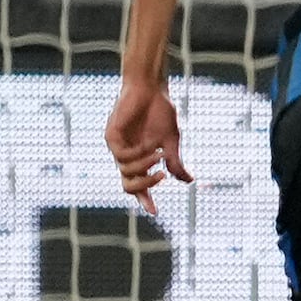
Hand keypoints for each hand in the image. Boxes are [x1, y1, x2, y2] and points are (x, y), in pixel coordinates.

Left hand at [104, 75, 190, 199]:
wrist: (151, 88)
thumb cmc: (160, 111)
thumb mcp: (172, 140)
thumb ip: (175, 161)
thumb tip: (188, 181)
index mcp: (139, 159)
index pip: (138, 185)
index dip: (145, 200)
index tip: (155, 212)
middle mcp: (126, 156)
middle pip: (128, 185)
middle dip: (145, 187)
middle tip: (162, 177)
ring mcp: (117, 147)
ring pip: (126, 171)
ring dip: (145, 167)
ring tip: (159, 155)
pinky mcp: (111, 136)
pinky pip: (122, 156)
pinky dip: (139, 155)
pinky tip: (151, 146)